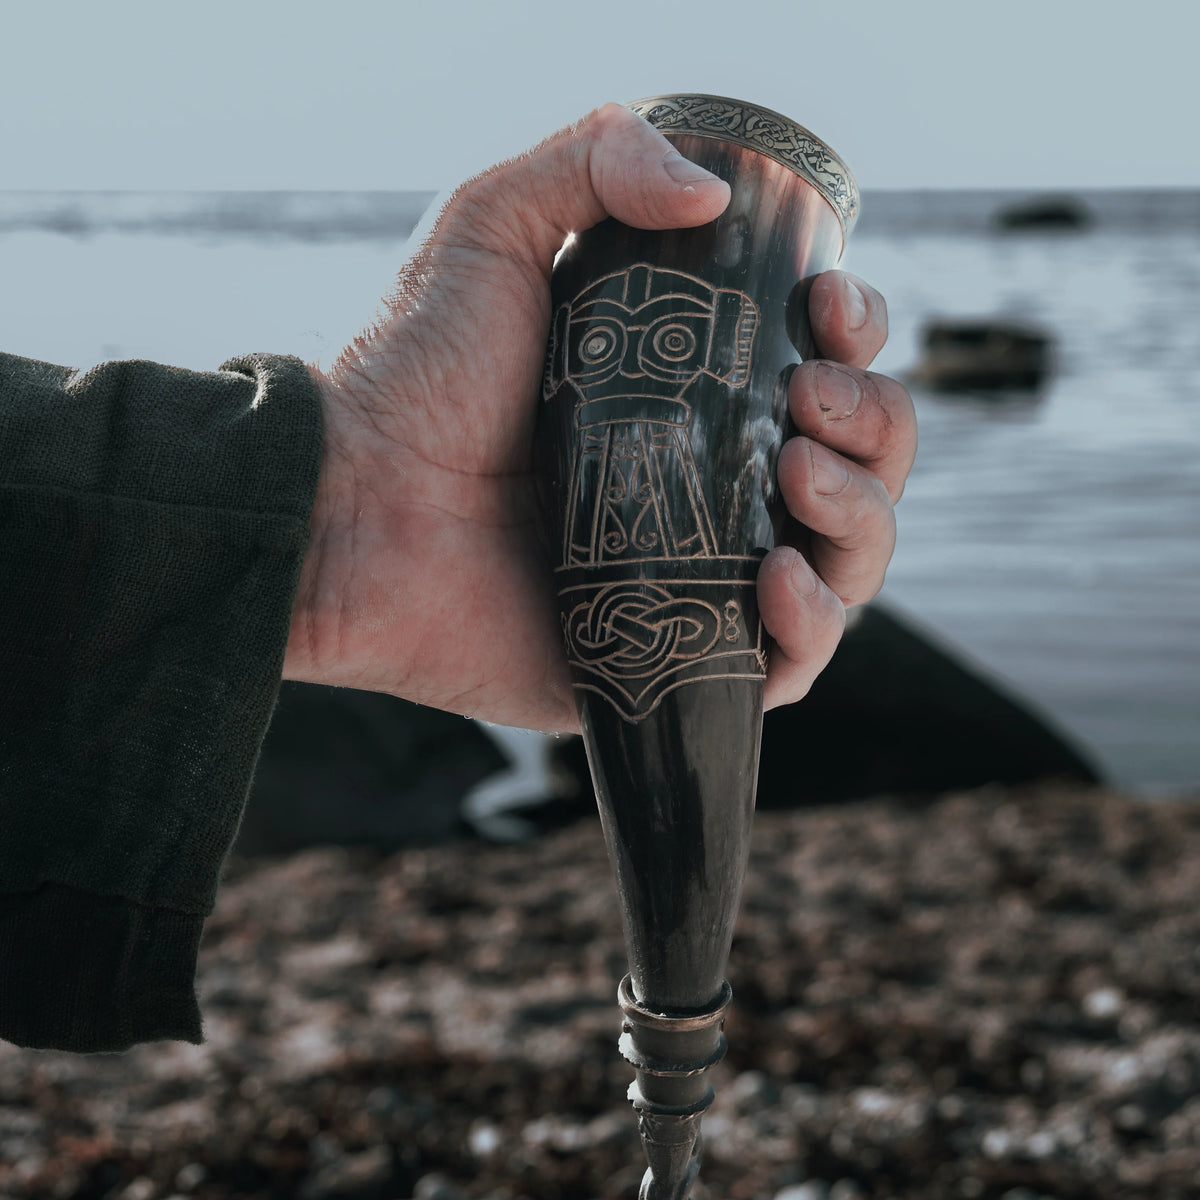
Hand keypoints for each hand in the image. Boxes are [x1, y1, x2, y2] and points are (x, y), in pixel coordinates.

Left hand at [283, 104, 915, 732]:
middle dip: (876, 425)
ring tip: (801, 476)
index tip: (831, 313)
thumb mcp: (492, 225)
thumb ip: (591, 158)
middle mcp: (709, 486)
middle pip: (858, 469)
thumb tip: (714, 189)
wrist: (349, 505)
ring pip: (845, 564)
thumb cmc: (411, 372)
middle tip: (810, 399)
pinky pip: (787, 666)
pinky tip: (778, 581)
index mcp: (690, 397)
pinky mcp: (674, 660)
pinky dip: (814, 629)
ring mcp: (699, 578)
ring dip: (863, 517)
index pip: (823, 375)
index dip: (857, 343)